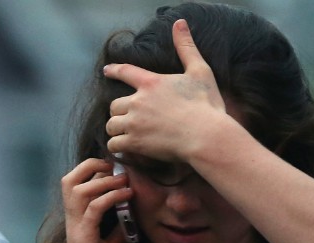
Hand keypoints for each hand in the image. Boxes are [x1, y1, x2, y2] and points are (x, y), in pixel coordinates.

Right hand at [60, 158, 133, 242]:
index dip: (92, 170)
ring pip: (79, 189)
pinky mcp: (84, 238)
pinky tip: (127, 196)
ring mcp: (76, 228)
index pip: (74, 183)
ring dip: (104, 180)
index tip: (115, 170)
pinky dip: (111, 197)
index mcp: (77, 220)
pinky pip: (93, 208)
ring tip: (124, 180)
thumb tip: (130, 216)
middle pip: (70, 179)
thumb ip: (116, 230)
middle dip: (93, 167)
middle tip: (116, 168)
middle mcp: (73, 220)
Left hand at [104, 19, 226, 162]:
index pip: (125, 72)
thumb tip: (180, 23)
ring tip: (125, 134)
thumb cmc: (206, 105)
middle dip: (119, 111)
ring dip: (116, 130)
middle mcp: (138, 101)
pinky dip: (117, 146)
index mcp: (151, 83)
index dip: (114, 71)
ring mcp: (135, 122)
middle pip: (114, 105)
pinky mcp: (135, 143)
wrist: (206, 136)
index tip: (106, 71)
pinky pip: (114, 144)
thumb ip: (186, 47)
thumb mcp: (200, 71)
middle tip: (128, 118)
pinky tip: (125, 149)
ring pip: (111, 125)